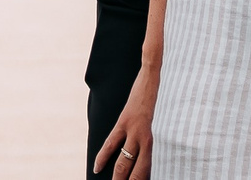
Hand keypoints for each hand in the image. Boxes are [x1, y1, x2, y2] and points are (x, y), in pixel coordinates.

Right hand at [94, 57, 160, 179]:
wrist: (152, 81)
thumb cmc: (151, 106)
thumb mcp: (152, 127)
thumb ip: (144, 144)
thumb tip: (135, 163)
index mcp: (153, 143)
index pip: (146, 171)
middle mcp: (147, 140)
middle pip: (136, 172)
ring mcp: (135, 132)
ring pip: (124, 162)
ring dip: (117, 177)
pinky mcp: (124, 122)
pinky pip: (111, 144)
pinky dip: (102, 157)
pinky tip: (97, 169)